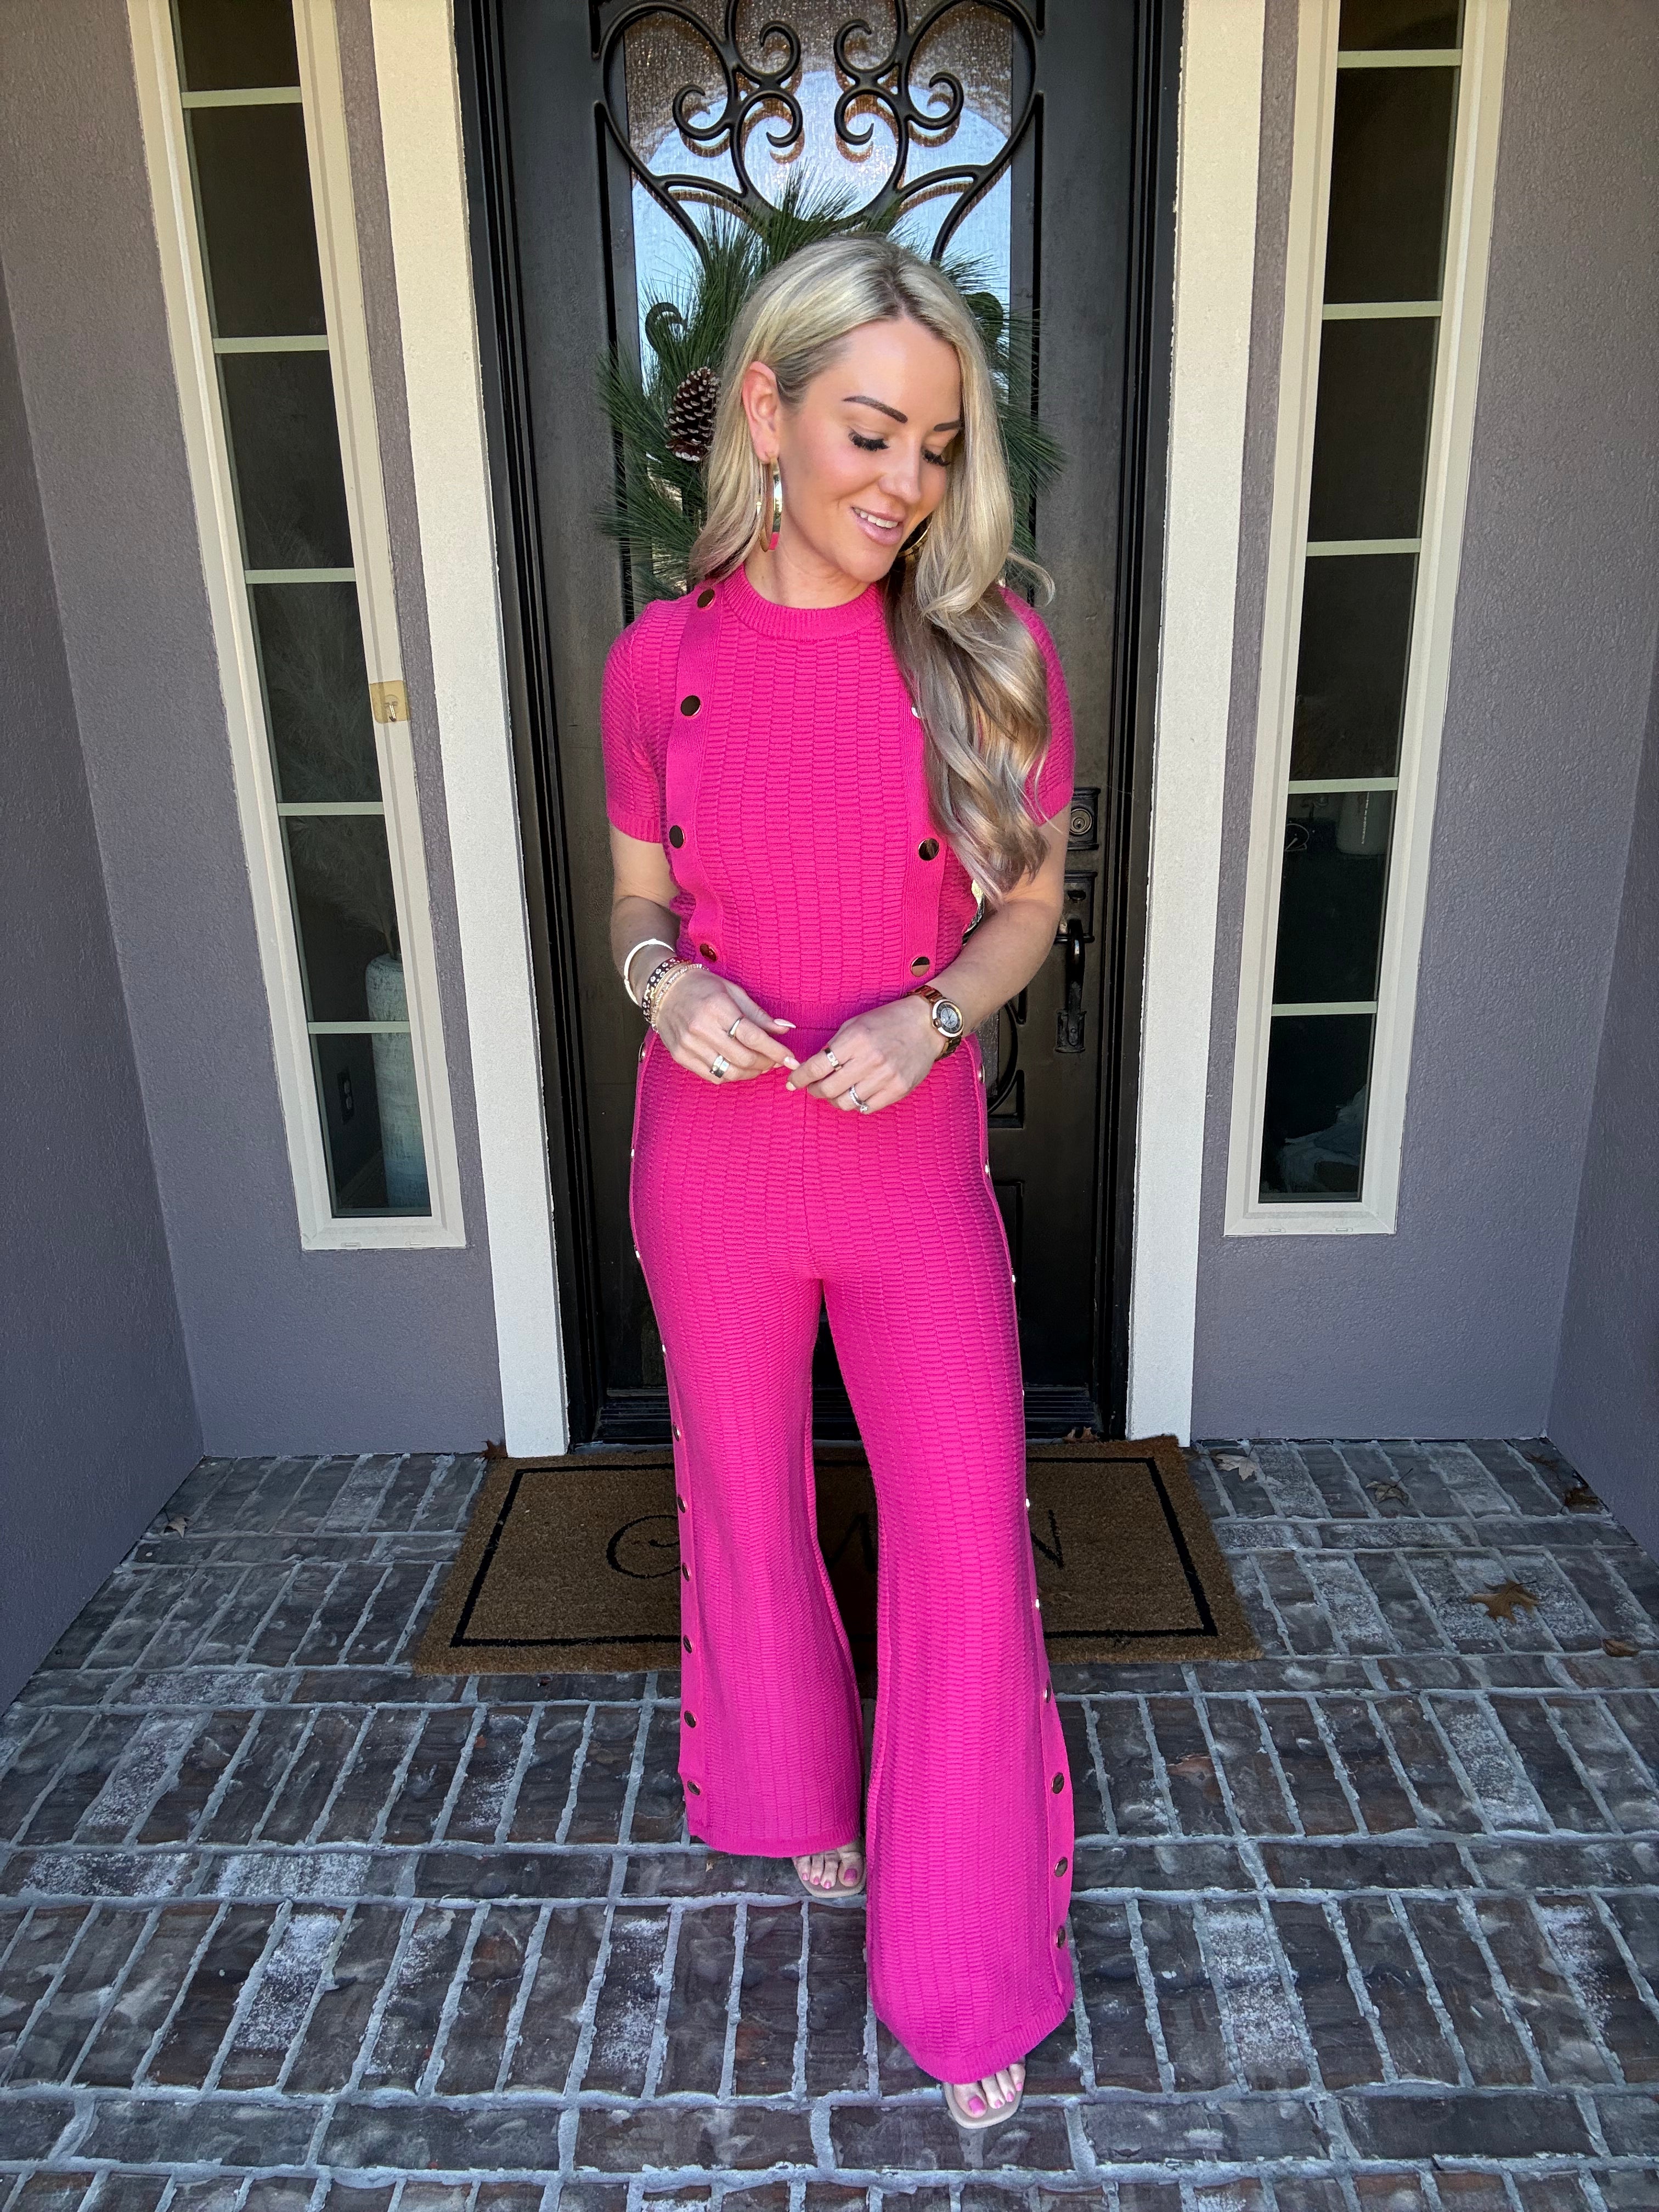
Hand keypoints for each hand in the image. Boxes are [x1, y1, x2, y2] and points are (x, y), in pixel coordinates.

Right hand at [655, 968, 798, 1082]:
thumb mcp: (733, 991)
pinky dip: (732, 1075)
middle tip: (777, 1060)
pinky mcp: (681, 1057)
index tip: (791, 1058)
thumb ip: (759, 1014)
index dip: (776, 1051)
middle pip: (744, 1058)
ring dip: (751, 1073)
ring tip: (761, 1065)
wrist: (663, 990)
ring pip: (730, 1072)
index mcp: (717, 1008)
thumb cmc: (701, 987)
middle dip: (767, 1063)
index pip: (753, 1036)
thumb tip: (785, 1029)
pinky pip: (713, 1076)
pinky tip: (740, 1068)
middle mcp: (701, 1029)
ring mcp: (688, 1045)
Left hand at [785, 992, 945, 1112]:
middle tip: (812, 1087)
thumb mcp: (856, 1024)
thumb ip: (835, 1045)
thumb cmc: (889, 1021)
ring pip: (846, 1103)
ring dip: (834, 1099)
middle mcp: (870, 1060)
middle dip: (814, 1091)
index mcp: (856, 1039)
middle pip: (828, 1089)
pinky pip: (867, 1107)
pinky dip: (857, 1103)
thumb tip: (812, 1067)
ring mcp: (886, 1077)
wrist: (927, 1025)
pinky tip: (856, 1093)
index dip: (799, 1078)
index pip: (817, 1067)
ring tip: (835, 1091)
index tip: (793, 1083)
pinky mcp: (899, 1089)